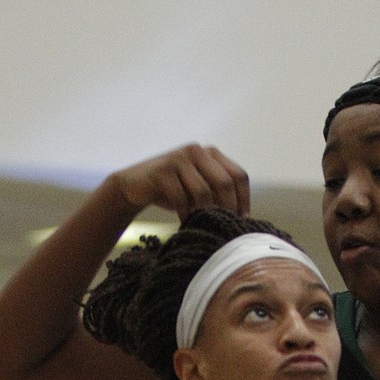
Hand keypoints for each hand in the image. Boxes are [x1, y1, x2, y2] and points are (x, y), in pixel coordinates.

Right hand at [112, 144, 249, 221]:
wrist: (135, 186)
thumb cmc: (173, 191)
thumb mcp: (199, 190)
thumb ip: (219, 195)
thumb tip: (244, 219)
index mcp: (212, 154)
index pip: (239, 176)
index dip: (244, 200)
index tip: (242, 222)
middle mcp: (198, 151)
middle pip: (225, 183)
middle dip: (227, 210)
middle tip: (224, 229)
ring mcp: (179, 158)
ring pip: (203, 191)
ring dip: (205, 214)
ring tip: (203, 227)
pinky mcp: (163, 170)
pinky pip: (181, 197)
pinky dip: (185, 214)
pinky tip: (184, 223)